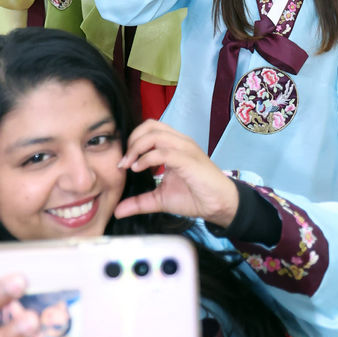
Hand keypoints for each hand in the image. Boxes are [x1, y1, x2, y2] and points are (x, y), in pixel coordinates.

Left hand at [115, 120, 239, 227]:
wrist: (219, 206)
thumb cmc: (194, 197)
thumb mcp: (160, 200)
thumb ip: (139, 202)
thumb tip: (117, 210)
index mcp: (174, 145)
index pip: (149, 129)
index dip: (132, 141)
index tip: (123, 162)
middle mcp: (180, 142)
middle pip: (150, 126)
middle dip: (132, 141)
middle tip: (124, 162)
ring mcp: (186, 149)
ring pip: (155, 135)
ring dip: (137, 148)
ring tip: (129, 165)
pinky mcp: (189, 161)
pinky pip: (164, 152)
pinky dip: (147, 159)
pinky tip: (140, 169)